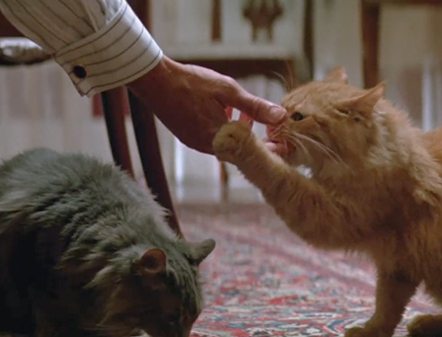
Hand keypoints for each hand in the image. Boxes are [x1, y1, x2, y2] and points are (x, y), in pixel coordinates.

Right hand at [128, 56, 287, 153]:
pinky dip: (223, 130)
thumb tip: (281, 117)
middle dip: (255, 140)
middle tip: (270, 133)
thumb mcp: (228, 90)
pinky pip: (212, 139)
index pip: (251, 149)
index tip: (285, 147)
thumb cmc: (192, 83)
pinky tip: (224, 113)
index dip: (270, 148)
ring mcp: (195, 143)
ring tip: (245, 115)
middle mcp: (207, 145)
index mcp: (220, 136)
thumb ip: (255, 106)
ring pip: (225, 144)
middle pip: (238, 150)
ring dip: (238, 133)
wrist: (155, 82)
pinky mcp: (187, 138)